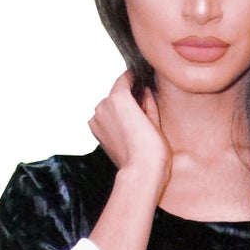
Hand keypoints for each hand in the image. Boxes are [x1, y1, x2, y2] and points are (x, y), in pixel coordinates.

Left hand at [88, 70, 171, 193]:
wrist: (140, 172)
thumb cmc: (151, 149)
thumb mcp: (154, 120)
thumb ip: (148, 101)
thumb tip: (145, 91)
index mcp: (118, 97)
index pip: (125, 78)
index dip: (134, 77)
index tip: (140, 78)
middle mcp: (103, 105)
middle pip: (115, 94)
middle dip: (127, 97)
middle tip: (141, 105)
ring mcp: (96, 119)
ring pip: (109, 107)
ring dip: (119, 110)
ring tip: (135, 122)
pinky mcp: (96, 132)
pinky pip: (104, 120)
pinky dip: (113, 121)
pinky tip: (127, 131)